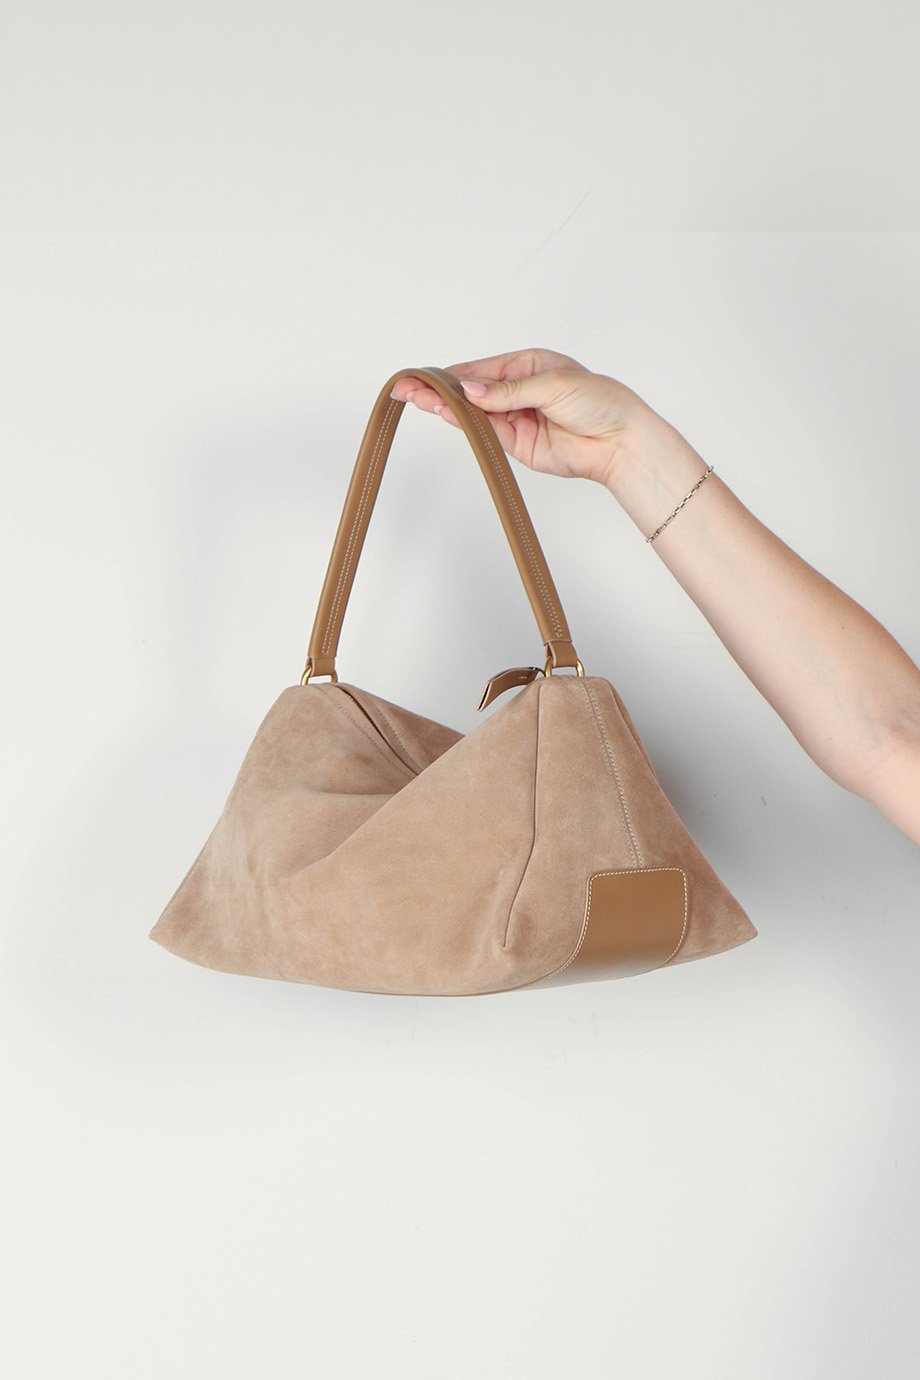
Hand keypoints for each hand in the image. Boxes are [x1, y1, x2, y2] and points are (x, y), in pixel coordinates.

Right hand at [389, 346, 651, 486]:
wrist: (619, 440)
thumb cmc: (598, 401)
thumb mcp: (552, 384)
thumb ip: (508, 391)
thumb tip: (471, 392)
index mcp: (526, 365)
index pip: (480, 369)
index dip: (451, 374)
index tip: (426, 376)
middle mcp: (517, 390)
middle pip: (470, 391)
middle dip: (439, 390)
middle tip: (408, 389)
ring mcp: (514, 417)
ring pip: (473, 412)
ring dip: (446, 408)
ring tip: (417, 401)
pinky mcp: (516, 443)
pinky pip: (486, 432)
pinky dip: (465, 426)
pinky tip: (446, 416)